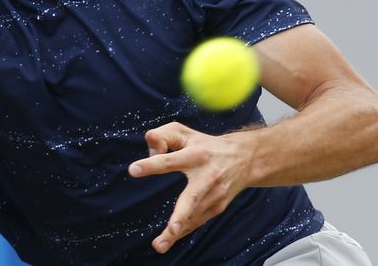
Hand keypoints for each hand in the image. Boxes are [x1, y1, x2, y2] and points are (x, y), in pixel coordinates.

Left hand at [128, 122, 251, 253]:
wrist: (244, 158)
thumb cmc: (204, 144)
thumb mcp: (182, 132)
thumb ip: (161, 136)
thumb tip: (150, 151)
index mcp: (195, 155)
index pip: (170, 159)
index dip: (152, 164)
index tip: (133, 170)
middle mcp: (207, 176)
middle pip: (192, 197)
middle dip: (182, 214)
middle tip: (172, 228)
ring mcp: (215, 194)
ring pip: (194, 216)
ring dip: (177, 232)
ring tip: (159, 246)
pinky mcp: (218, 206)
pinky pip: (197, 221)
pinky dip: (184, 231)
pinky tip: (169, 240)